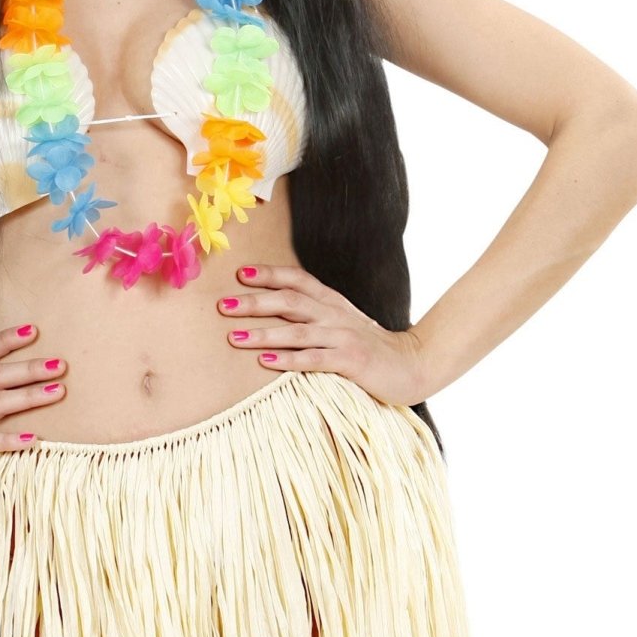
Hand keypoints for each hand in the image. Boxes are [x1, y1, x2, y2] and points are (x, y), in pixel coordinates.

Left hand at [217, 264, 428, 406]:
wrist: (413, 364)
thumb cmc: (370, 345)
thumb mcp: (342, 321)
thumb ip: (314, 314)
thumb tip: (275, 309)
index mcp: (331, 301)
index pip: (297, 279)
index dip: (269, 274)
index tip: (240, 273)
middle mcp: (334, 314)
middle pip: (289, 301)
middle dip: (254, 302)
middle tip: (223, 305)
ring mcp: (343, 336)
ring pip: (296, 330)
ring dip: (262, 333)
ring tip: (234, 337)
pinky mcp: (351, 360)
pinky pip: (314, 359)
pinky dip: (288, 359)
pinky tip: (266, 362)